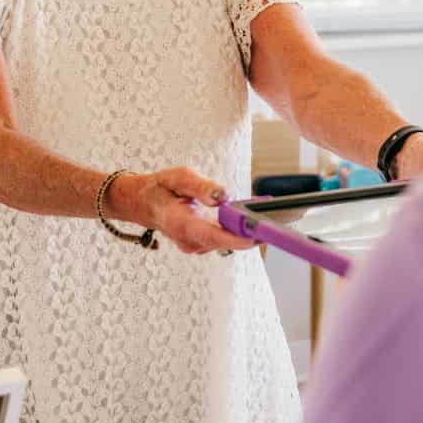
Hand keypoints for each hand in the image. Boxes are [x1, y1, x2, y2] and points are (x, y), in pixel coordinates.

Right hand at [107, 168, 258, 256]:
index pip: (210, 236)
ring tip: (272, 218)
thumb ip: (200, 186)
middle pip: (225, 242)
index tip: (254, 237)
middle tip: (278, 222)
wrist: (145, 204)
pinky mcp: (202, 245)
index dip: (234, 239)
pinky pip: (225, 240)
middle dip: (250, 233)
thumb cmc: (162, 187)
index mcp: (179, 223)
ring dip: (247, 232)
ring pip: (227, 243)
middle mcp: (188, 240)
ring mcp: (195, 245)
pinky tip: (255, 219)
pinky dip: (240, 231)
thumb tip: (224, 196)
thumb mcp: (178, 177)